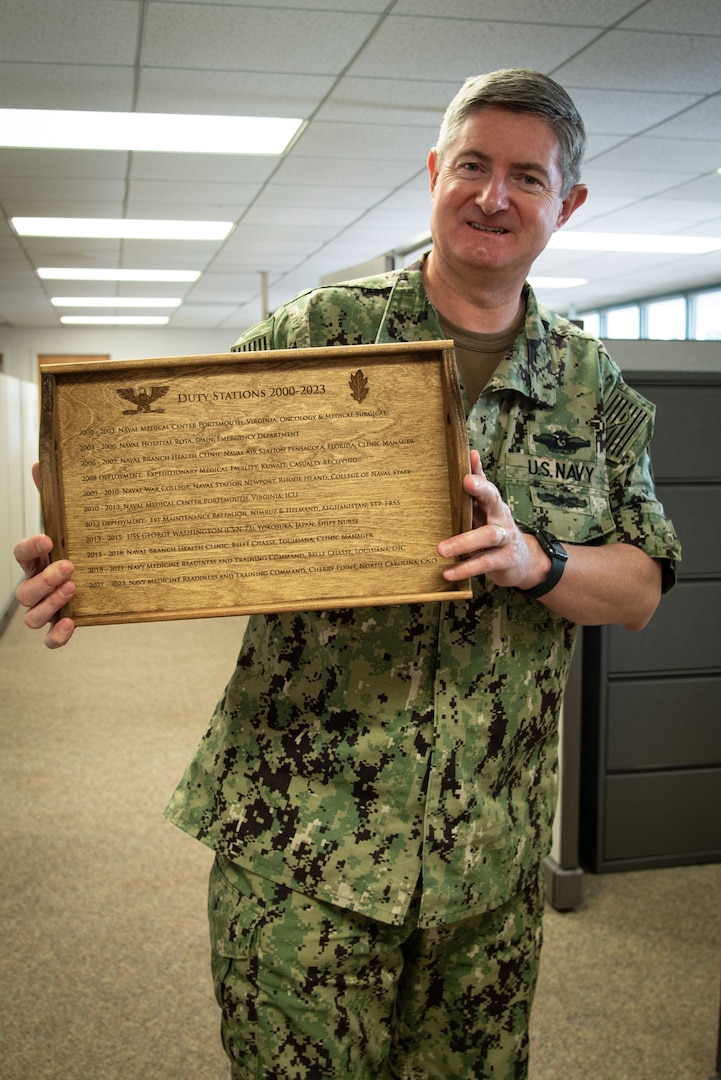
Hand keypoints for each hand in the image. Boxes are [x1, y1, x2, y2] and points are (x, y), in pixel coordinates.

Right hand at [13, 463, 75, 647]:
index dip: (29, 547)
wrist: (101, 577)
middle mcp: (36, 584)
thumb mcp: (69, 523)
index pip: (21, 553)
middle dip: (44, 579)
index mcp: (37, 559)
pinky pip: (49, 639)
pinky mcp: (59, 625)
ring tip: (73, 589)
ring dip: (48, 604)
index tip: (46, 538)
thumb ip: (52, 497)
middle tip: (69, 567)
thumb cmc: (78, 549)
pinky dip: (56, 635)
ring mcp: (46, 607)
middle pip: (24, 589)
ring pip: (31, 615)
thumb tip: (39, 463)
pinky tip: (71, 623)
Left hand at [437, 450, 547, 588]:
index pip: (487, 483)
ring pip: (487, 536)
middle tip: (466, 483)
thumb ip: (478, 487)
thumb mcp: (488, 511)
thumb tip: (470, 453)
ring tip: (441, 549)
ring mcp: (505, 540)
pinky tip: (448, 572)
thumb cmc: (497, 531)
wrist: (524, 562)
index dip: (479, 471)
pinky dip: (465, 568)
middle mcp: (502, 518)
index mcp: (494, 505)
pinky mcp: (504, 561)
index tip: (469, 457)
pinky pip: (483, 563)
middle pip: (494, 500)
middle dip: (482, 490)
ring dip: (463, 542)